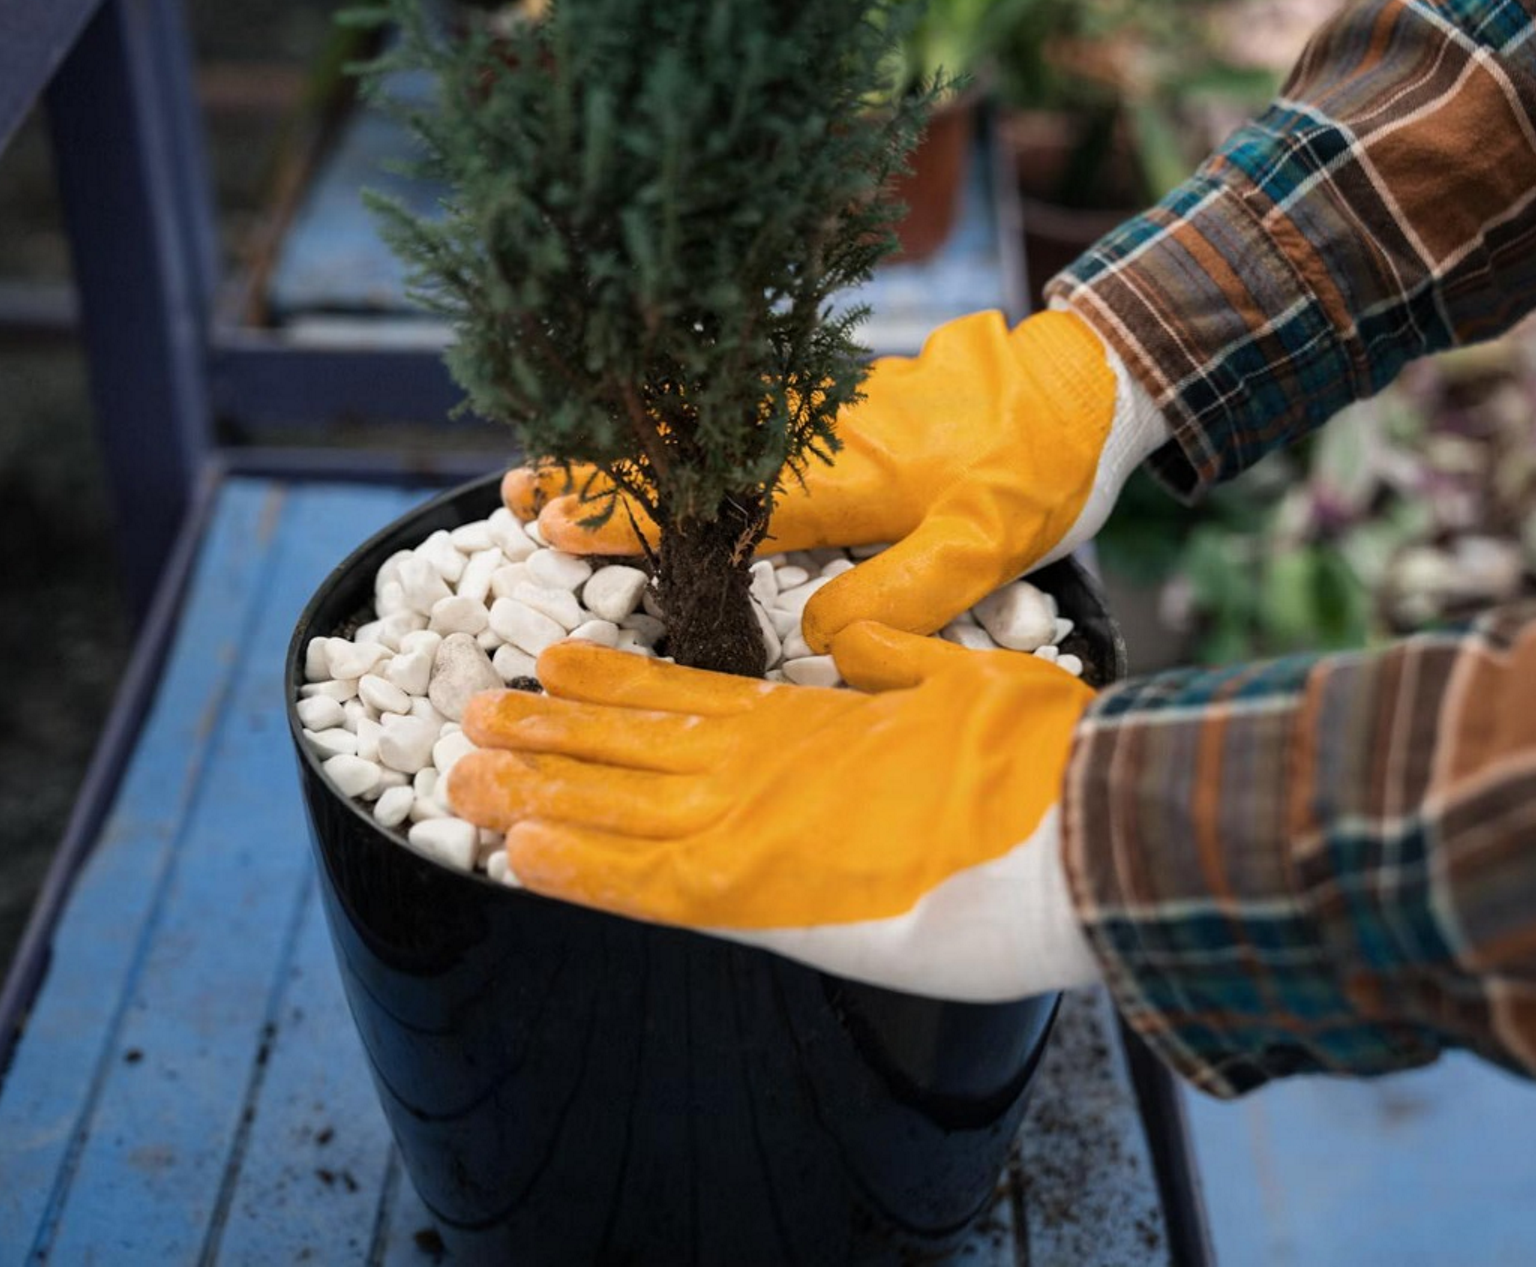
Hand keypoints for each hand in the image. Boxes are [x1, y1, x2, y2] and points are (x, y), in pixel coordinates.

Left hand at [447, 624, 1101, 1000]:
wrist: (1074, 828)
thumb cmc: (1040, 760)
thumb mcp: (963, 678)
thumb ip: (896, 661)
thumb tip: (858, 639)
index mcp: (809, 721)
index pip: (687, 697)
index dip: (615, 687)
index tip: (558, 668)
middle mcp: (763, 766)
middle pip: (628, 745)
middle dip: (547, 735)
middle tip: (475, 717)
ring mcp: (754, 825)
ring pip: (615, 804)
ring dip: (536, 791)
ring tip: (461, 775)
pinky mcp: (758, 895)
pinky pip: (644, 885)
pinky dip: (581, 871)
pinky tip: (518, 858)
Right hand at [504, 309, 1162, 648]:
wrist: (1093, 383)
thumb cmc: (1045, 472)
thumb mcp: (991, 547)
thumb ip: (906, 594)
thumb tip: (820, 638)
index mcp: (849, 476)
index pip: (720, 498)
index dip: (638, 516)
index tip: (555, 523)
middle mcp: (824, 433)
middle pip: (694, 448)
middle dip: (603, 468)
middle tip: (517, 487)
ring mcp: (832, 406)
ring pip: (710, 422)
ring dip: (636, 440)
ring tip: (562, 455)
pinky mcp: (848, 396)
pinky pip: (748, 402)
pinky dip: (689, 415)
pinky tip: (657, 429)